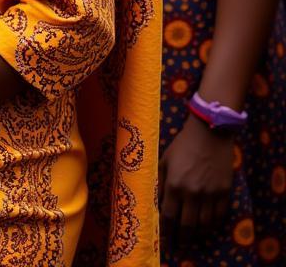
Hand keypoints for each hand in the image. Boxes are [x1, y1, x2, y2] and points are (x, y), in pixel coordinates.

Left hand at [159, 114, 234, 253]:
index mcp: (174, 185)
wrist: (209, 134)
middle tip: (179, 245)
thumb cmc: (182, 145)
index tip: (165, 238)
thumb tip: (157, 201)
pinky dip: (213, 225)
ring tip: (193, 240)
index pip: (169, 216)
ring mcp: (211, 195)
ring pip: (205, 224)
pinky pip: (219, 216)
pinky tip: (208, 228)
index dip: (166, 230)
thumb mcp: (165, 160)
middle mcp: (192, 193)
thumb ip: (161, 182)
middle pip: (187, 225)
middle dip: (182, 238)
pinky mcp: (224, 193)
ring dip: (198, 235)